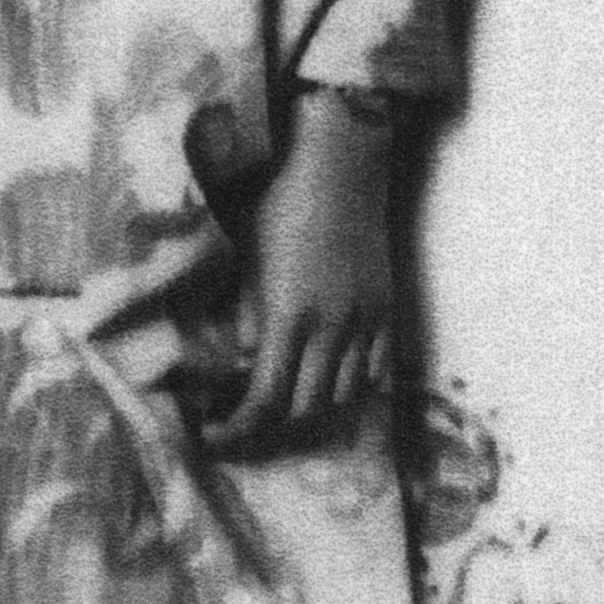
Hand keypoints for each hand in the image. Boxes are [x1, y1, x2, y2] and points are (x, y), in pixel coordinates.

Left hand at [201, 110, 416, 461]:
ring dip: (313, 405)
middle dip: (271, 423)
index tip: (213, 436)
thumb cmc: (281, 205)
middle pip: (305, 408)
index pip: (264, 400)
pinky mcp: (389, 310)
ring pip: (343, 396)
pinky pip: (377, 371)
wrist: (340, 167)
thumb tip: (244, 362)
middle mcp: (331, 328)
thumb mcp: (248, 264)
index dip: (237, 430)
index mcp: (287, 317)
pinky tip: (330, 373)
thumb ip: (248, 319)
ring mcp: (367, 321)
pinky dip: (352, 385)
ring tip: (289, 394)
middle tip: (245, 417)